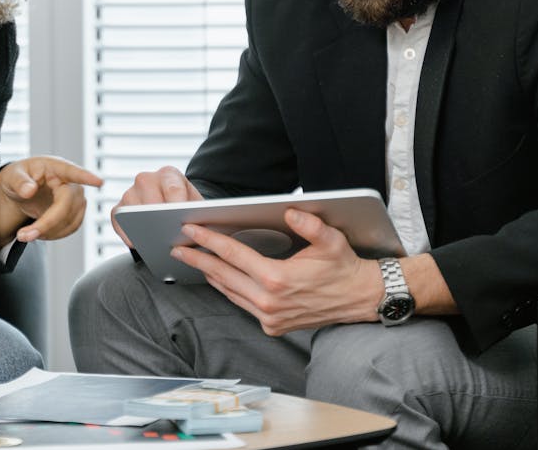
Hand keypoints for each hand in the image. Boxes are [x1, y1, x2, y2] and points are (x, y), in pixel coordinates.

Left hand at [0, 156, 102, 246]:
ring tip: (26, 234)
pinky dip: (54, 234)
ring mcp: (75, 198)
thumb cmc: (18, 178)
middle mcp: (70, 182)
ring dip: (48, 232)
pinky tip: (40, 233)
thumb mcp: (11, 176)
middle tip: (23, 236)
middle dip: (47, 223)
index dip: (86, 177)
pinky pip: (71, 228)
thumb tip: (29, 190)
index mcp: (55, 167)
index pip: (72, 172)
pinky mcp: (76, 212)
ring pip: (70, 220)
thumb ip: (19, 182)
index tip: (99, 182)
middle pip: (67, 205)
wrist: (20, 191)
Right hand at [110, 166, 203, 248]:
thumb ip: (195, 212)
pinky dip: (128, 235)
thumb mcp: (196, 205)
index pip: (173, 189)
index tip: (182, 223)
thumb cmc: (186, 207)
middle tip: (169, 236)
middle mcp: (146, 179)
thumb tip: (190, 226)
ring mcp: (130, 192)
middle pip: (151, 200)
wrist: (174, 207)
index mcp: (169, 174)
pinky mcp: (119, 208)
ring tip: (156, 241)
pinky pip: (119, 222)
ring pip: (133, 210)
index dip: (177, 207)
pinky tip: (140, 244)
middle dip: (160, 219)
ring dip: (142, 227)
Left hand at [170, 208, 381, 335]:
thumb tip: (290, 211)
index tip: (190, 231)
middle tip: (178, 246)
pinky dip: (228, 290)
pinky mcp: (273, 327)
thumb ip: (309, 224)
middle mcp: (268, 302)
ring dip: (210, 275)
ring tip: (193, 259)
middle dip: (198, 259)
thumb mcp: (330, 241)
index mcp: (277, 280)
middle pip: (222, 276)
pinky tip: (219, 278)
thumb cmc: (343, 267)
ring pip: (229, 293)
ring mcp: (269, 318)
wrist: (359, 299)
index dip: (209, 241)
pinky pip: (241, 305)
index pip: (233, 256)